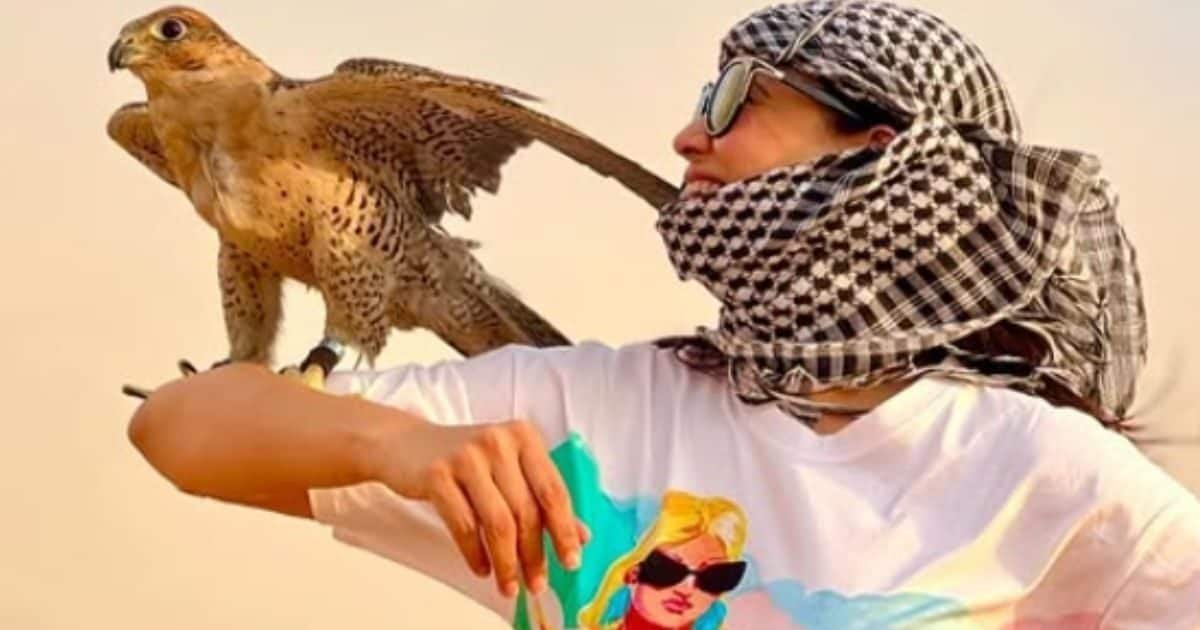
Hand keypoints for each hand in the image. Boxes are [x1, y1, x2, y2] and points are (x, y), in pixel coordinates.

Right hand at [366, 419, 587, 598]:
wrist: (408, 444)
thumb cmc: (468, 460)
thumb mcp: (510, 469)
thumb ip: (543, 498)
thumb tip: (580, 537)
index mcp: (524, 436)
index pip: (553, 491)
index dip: (565, 531)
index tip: (571, 562)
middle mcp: (498, 441)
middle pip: (526, 511)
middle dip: (534, 555)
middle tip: (538, 583)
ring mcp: (466, 456)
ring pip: (497, 523)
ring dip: (507, 562)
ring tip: (510, 585)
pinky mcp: (437, 474)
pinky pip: (464, 526)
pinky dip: (476, 554)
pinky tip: (483, 568)